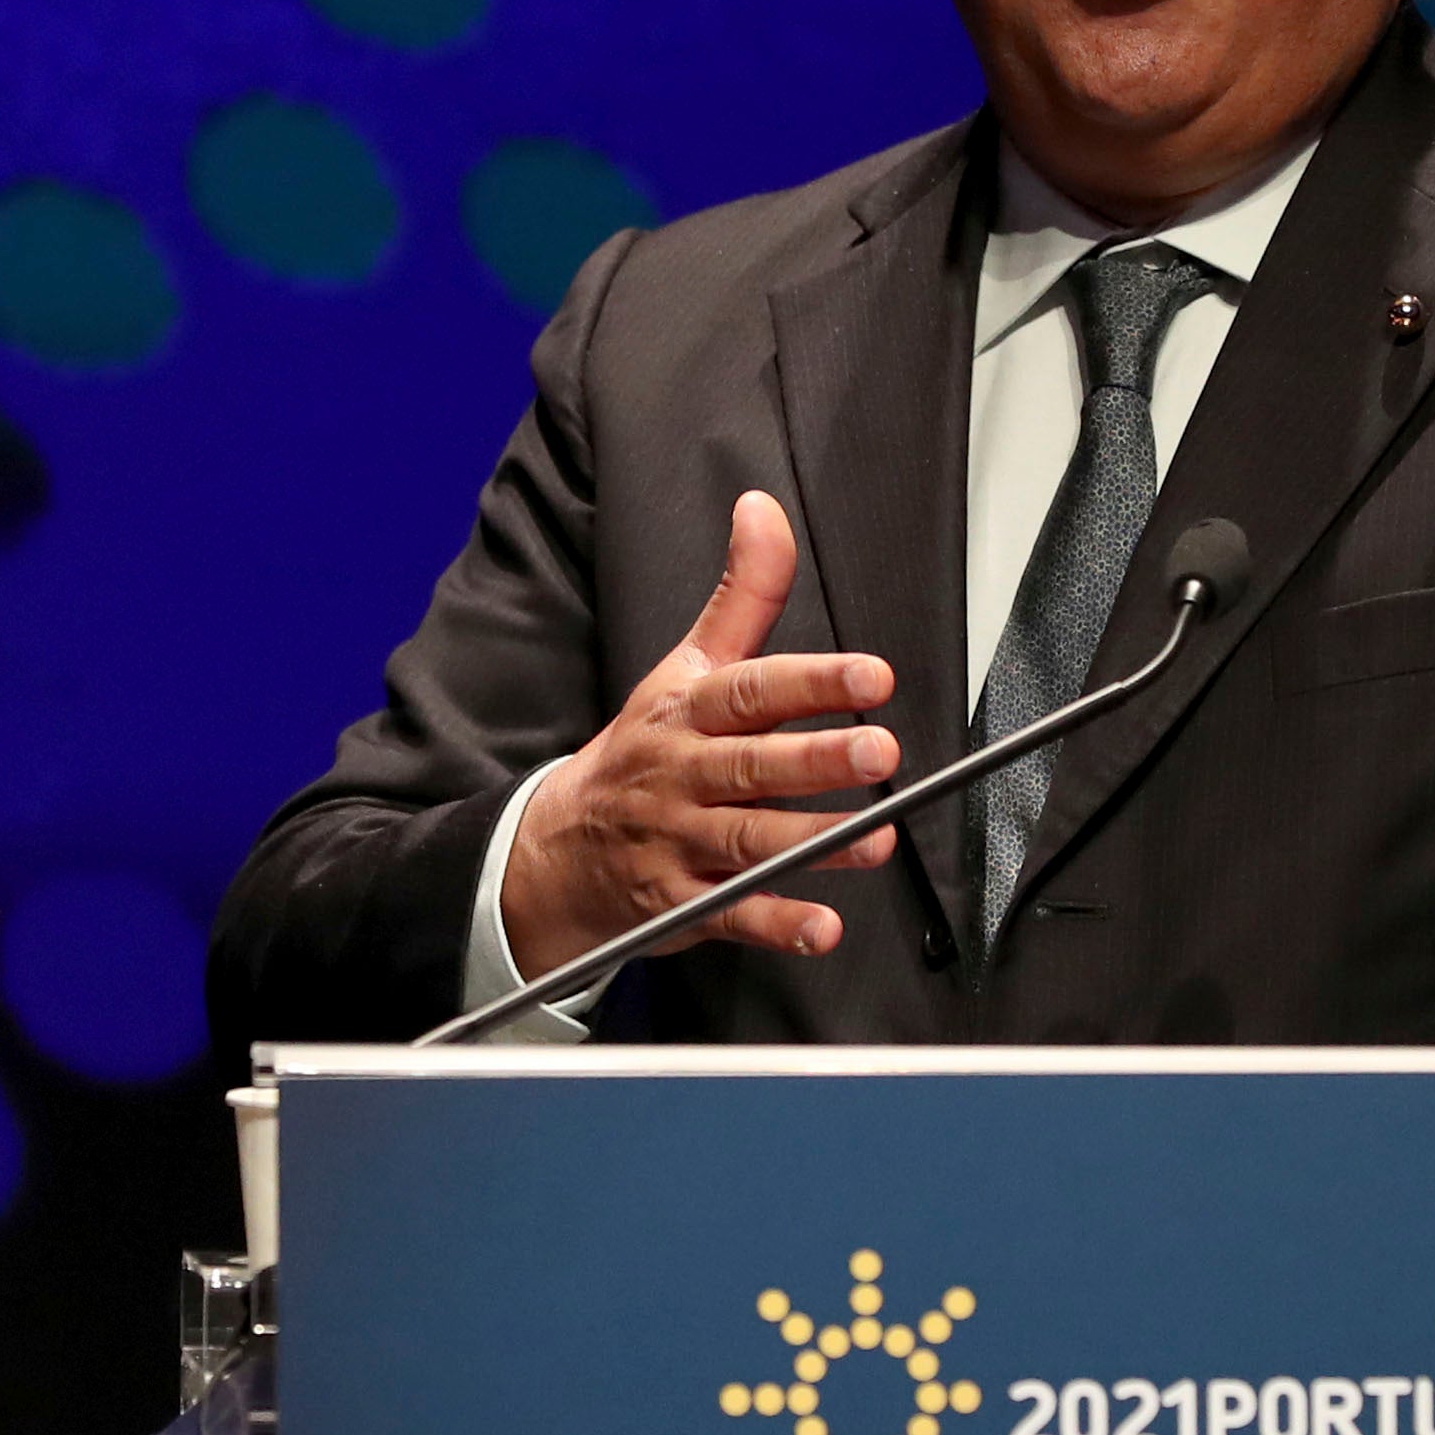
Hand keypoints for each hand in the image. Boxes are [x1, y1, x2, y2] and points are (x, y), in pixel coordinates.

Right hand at [499, 490, 901, 977]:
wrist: (552, 852)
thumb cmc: (639, 752)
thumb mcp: (680, 669)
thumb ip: (740, 597)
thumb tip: (763, 508)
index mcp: (686, 711)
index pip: (752, 689)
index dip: (812, 680)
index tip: (872, 674)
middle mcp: (681, 774)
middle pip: (751, 765)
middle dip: (816, 758)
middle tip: (882, 751)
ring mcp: (677, 841)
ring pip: (749, 840)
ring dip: (813, 841)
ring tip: (875, 840)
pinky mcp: (679, 904)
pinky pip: (731, 915)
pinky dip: (776, 923)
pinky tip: (823, 926)